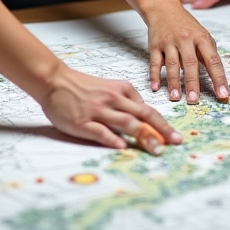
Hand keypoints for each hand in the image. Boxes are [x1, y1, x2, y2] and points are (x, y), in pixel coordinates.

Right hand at [37, 64, 182, 154]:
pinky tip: (122, 147)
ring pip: (126, 123)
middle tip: (176, 142)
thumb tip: (141, 113)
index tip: (175, 136)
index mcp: (121, 90)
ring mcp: (98, 111)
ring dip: (144, 136)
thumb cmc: (81, 86)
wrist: (54, 80)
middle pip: (143, 115)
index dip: (163, 124)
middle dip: (162, 130)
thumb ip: (125, 99)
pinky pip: (101, 131)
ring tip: (157, 149)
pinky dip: (113, 139)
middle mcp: (113, 100)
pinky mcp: (82, 122)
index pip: (147, 109)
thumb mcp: (108, 86)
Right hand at [144, 0, 228, 102]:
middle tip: (194, 100)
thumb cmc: (186, 26)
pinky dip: (154, 75)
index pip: (213, 61)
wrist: (163, 9)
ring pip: (172, 64)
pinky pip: (154, 62)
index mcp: (201, 38)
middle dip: (193, 83)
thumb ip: (208, 54)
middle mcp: (186, 39)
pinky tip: (155, 87)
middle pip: (190, 63)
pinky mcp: (155, 45)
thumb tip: (217, 78)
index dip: (219, 79)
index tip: (223, 95)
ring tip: (176, 97)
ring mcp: (169, 42)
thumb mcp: (202, 35)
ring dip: (174, 82)